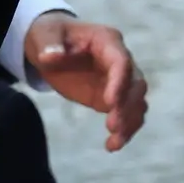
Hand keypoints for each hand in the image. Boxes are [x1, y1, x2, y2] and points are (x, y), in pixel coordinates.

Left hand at [24, 15, 149, 152]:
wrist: (53, 45)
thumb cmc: (52, 36)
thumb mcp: (45, 36)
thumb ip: (49, 45)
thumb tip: (50, 56)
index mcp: (107, 41)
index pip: (121, 61)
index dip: (119, 81)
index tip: (109, 103)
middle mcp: (120, 60)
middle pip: (135, 83)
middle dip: (127, 106)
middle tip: (111, 126)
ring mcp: (120, 79)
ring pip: (137, 101)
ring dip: (130, 122)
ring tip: (114, 143)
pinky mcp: (113, 97)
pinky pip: (128, 113)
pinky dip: (126, 130)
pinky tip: (111, 146)